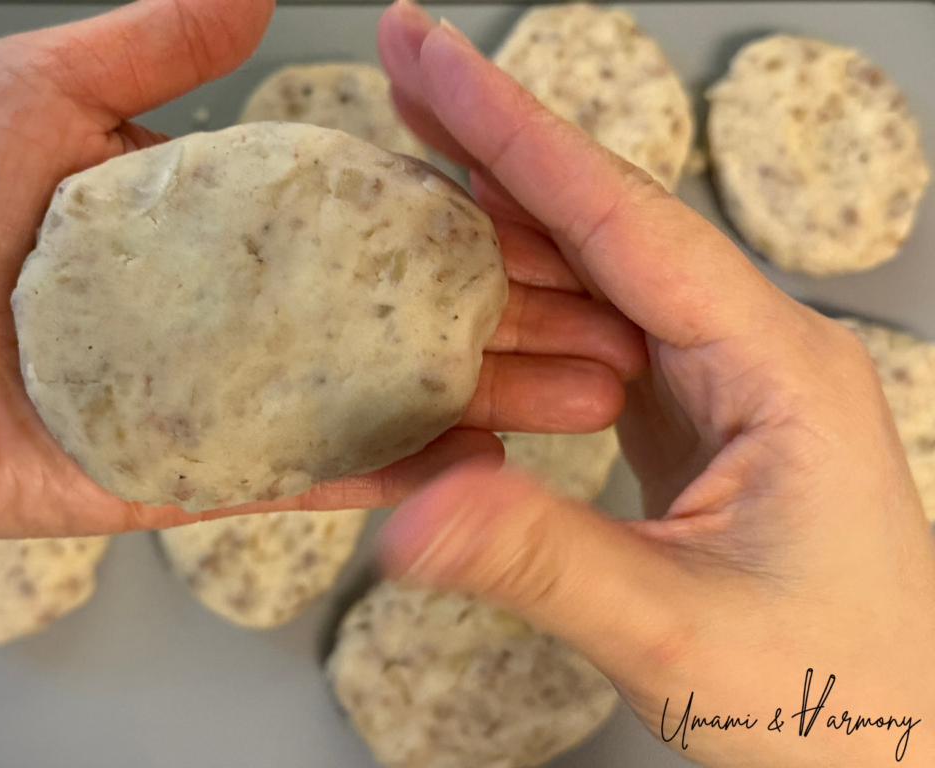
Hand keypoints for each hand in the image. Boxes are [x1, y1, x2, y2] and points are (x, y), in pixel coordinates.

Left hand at [0, 0, 644, 537]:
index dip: (472, 236)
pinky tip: (482, 470)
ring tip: (586, 409)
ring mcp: (227, 403)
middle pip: (400, 326)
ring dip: (485, 410)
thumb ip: (154, 51)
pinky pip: (309, 478)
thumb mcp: (42, 93)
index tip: (561, 244)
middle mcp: (246, 319)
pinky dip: (397, 479)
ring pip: (379, 408)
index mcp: (227, 229)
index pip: (378, 229)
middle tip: (613, 341)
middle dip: (513, 333)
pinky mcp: (193, 477)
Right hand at [375, 4, 934, 766]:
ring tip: (410, 161)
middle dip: (497, 139)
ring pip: (593, 269)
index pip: (626, 218)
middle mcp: (750, 350)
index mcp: (773, 367)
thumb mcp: (677, 634)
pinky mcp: (686, 417)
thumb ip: (541, 564)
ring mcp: (718, 381)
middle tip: (403, 68)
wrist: (894, 750)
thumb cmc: (831, 696)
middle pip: (606, 217)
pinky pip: (592, 331)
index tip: (431, 53)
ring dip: (500, 215)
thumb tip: (401, 521)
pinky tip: (468, 281)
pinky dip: (520, 295)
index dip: (516, 131)